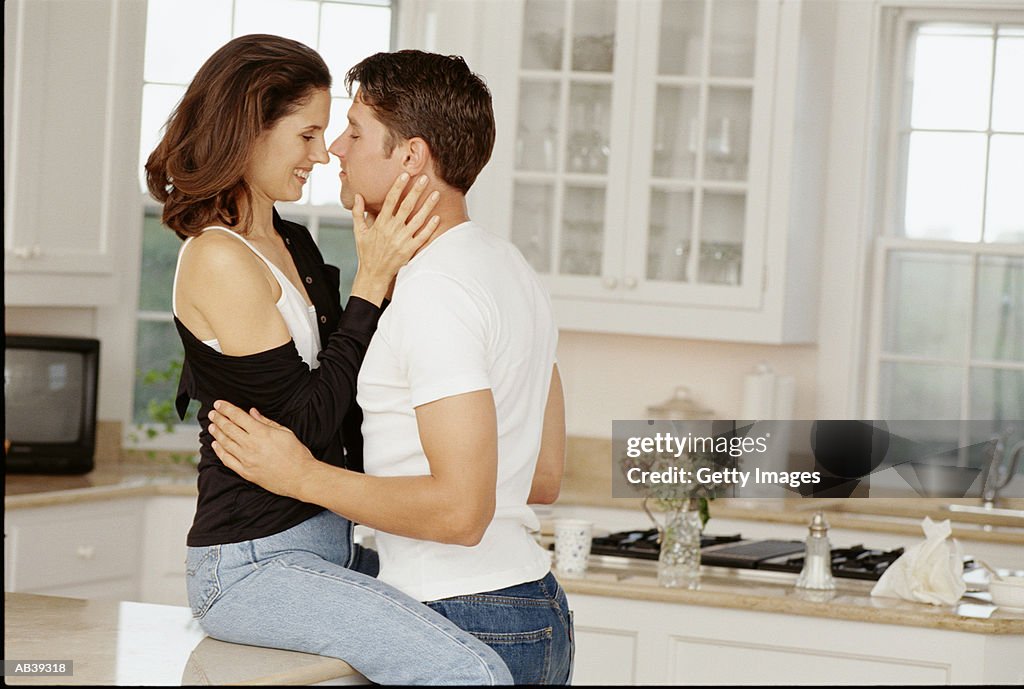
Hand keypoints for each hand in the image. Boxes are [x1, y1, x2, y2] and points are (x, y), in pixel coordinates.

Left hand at [207, 401, 316, 498]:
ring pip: (225, 443)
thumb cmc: (296, 454)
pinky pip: (227, 460)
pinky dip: (219, 451)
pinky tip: (215, 445)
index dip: (226, 409)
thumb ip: (266, 421)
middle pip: (229, 428)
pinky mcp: (246, 472)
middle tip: (212, 413)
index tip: (219, 404)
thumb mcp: (285, 432)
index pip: (238, 417)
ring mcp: (246, 460)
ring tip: (212, 426)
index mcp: (261, 433)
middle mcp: (251, 445)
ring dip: (216, 433)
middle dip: (219, 419)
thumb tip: (253, 412)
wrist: (301, 477)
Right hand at [350, 173, 439, 304]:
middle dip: (416, 191)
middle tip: (424, 178)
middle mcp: (392, 230)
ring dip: (428, 206)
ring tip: (436, 194)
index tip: (405, 175)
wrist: (374, 273)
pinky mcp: (409, 250)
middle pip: (406, 206)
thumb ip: (358, 213)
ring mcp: (402, 240)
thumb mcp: (359, 232)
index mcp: (380, 223)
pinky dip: (430, 227)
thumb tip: (358, 196)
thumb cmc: (367, 252)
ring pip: (418, 220)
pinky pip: (422, 237)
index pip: (390, 200)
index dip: (398, 187)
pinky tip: (437, 217)